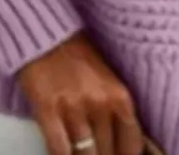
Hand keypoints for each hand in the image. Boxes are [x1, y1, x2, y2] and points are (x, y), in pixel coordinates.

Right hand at [18, 33, 144, 154]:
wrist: (46, 35)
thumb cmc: (77, 58)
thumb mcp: (107, 82)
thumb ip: (116, 113)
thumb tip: (125, 146)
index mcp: (119, 96)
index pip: (132, 144)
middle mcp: (100, 103)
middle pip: (107, 153)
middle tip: (98, 153)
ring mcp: (73, 107)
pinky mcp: (47, 109)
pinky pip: (59, 149)